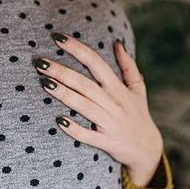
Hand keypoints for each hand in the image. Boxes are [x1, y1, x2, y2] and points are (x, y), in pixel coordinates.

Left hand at [36, 33, 162, 186]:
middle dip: (63, 72)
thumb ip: (129, 66)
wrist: (148, 150)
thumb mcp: (137, 89)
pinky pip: (89, 136)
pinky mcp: (108, 143)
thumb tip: (118, 43)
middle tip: (41, 62)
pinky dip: (75, 130)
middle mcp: (114, 104)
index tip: (58, 38)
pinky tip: (59, 121)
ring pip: (85, 106)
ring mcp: (111, 124)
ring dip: (65, 94)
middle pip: (85, 84)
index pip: (96, 63)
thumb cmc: (138, 115)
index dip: (77, 49)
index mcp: (118, 89)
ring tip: (45, 83)